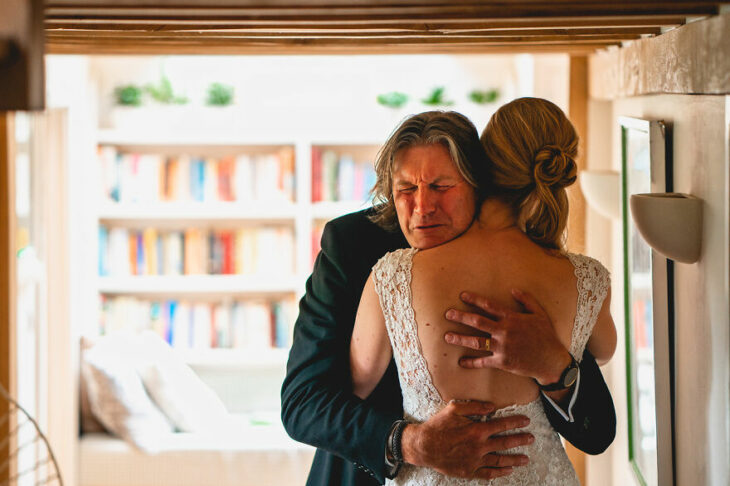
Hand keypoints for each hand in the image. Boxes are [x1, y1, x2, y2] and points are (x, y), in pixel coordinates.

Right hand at [401, 400, 532, 479]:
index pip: (501, 425)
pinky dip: (500, 472)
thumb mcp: (454, 409)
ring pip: (500, 460)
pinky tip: (508, 470)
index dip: (515, 422)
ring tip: (526, 458)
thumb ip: (474, 407)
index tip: (526, 421)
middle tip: (531, 438)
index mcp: (477, 430)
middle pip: (505, 443)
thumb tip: (492, 406)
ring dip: (515, 459)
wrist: (423, 446)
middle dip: (520, 440)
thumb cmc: (438, 426)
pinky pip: (488, 473)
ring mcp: (475, 461)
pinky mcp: (469, 471)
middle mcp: (479, 447)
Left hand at [443, 289, 571, 385]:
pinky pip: (483, 362)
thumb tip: (513, 289)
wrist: (552, 361)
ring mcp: (502, 347)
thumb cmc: (546, 336)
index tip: (462, 296)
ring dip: (460, 339)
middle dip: (461, 317)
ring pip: (476, 342)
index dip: (474, 300)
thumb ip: (527, 300)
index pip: (489, 306)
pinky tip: (461, 362)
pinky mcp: (502, 362)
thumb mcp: (540, 314)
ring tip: (447, 337)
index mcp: (512, 318)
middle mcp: (504, 331)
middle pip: (477, 322)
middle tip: (447, 314)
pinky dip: (471, 362)